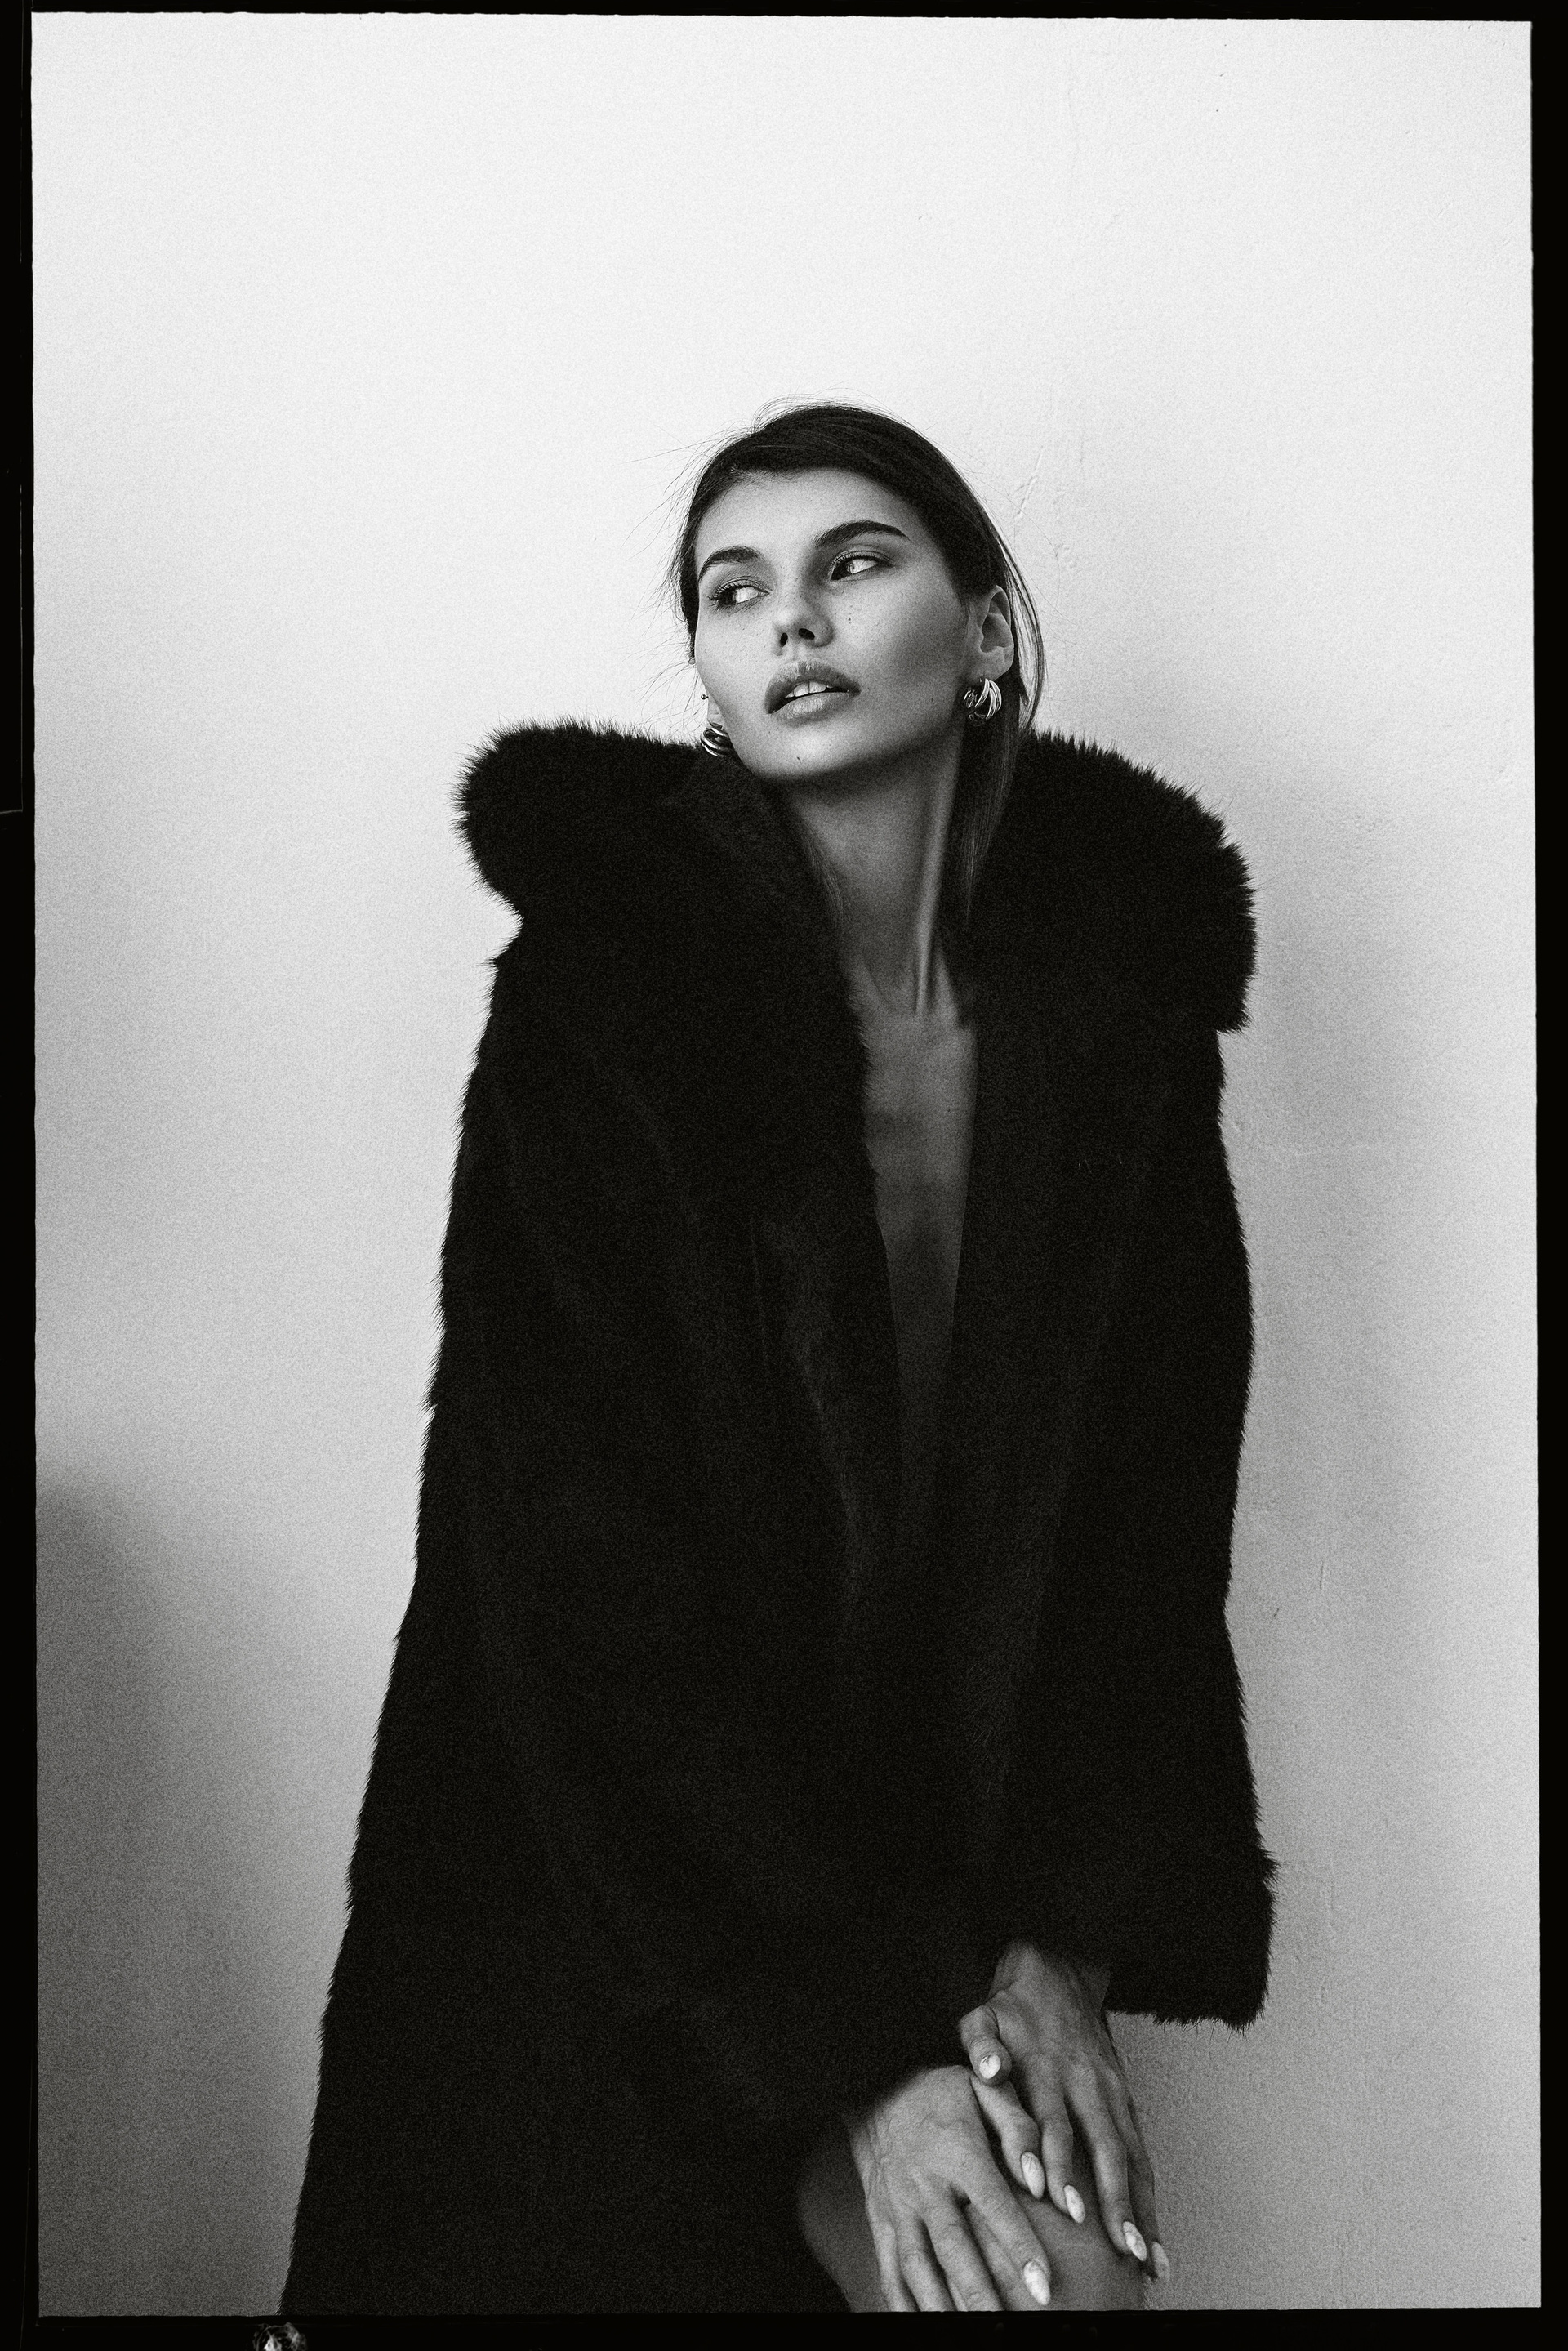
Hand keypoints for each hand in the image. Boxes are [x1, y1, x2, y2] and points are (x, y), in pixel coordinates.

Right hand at [844, 2064, 1057, 2310]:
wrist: (875, 2084)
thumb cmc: (943, 2091)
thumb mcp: (984, 2088)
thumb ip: (1018, 2127)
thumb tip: (1040, 2178)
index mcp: (957, 2150)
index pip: (992, 2203)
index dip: (1019, 2245)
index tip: (1044, 2284)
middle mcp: (925, 2183)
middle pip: (953, 2246)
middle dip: (981, 2292)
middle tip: (1007, 2328)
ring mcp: (898, 2205)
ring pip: (918, 2265)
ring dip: (942, 2306)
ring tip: (969, 2337)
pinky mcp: (881, 2220)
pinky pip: (889, 2268)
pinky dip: (902, 2303)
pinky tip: (920, 2327)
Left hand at [959, 1942, 1168, 2284]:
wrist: (1058, 1975)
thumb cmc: (1012, 2010)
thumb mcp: (984, 2017)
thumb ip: (981, 2046)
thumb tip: (989, 2069)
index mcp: (1046, 2067)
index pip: (1052, 2120)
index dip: (1054, 2160)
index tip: (1055, 2200)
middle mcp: (1086, 2084)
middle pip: (1102, 2145)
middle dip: (1110, 2198)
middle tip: (1118, 2246)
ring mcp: (1111, 2094)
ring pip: (1130, 2156)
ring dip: (1139, 2207)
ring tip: (1146, 2259)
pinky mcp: (1126, 2102)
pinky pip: (1142, 2154)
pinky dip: (1149, 2197)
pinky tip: (1154, 2239)